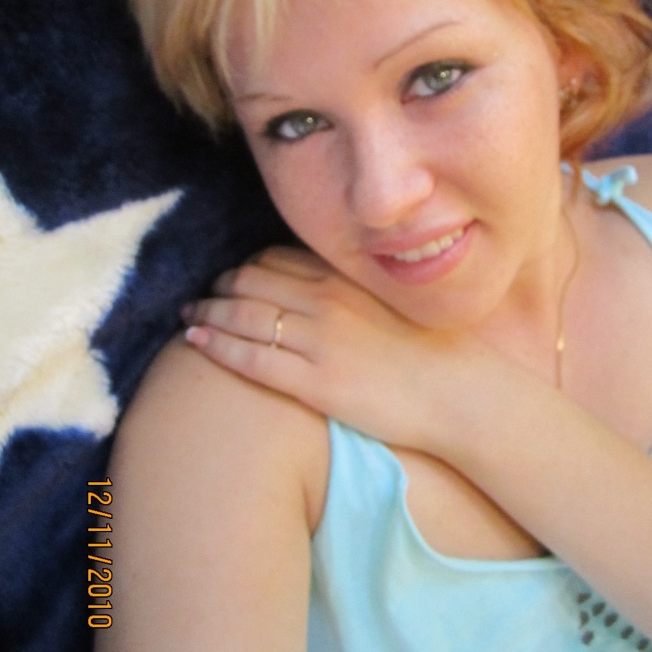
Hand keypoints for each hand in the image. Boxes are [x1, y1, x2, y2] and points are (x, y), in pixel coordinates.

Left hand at [182, 246, 475, 450]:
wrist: (460, 392)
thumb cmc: (435, 350)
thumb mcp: (395, 302)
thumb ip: (356, 289)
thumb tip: (330, 286)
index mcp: (346, 279)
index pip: (277, 259)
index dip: (246, 267)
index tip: (233, 277)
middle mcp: (326, 301)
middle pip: (251, 281)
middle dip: (220, 286)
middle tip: (203, 294)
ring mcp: (317, 341)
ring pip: (243, 315)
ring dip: (208, 311)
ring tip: (191, 315)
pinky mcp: (313, 382)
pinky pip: (251, 358)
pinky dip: (217, 344)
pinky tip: (196, 341)